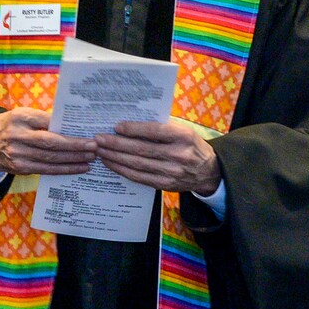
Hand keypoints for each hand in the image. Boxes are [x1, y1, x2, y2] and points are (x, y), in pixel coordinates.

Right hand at [0, 107, 96, 175]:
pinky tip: (78, 168)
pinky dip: (64, 170)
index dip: (68, 131)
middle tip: (94, 147)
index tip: (87, 133)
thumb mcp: (24, 115)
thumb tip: (73, 125)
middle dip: (75, 147)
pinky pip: (46, 170)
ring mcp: (18, 155)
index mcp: (20, 118)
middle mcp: (18, 136)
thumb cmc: (12, 124)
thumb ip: (44, 119)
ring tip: (91, 158)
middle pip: (51, 144)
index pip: (48, 123)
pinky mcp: (20, 168)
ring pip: (50, 159)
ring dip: (73, 160)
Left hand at [95, 120, 220, 193]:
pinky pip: (139, 177)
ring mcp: (172, 172)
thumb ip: (162, 127)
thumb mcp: (184, 131)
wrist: (208, 171)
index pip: (155, 131)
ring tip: (101, 151)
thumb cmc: (191, 145)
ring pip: (137, 164)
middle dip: (117, 144)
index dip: (134, 129)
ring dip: (115, 157)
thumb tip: (130, 123)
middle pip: (142, 149)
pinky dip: (122, 170)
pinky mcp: (165, 185)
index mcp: (184, 136)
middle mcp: (178, 155)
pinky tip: (111, 163)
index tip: (116, 126)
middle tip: (99, 139)